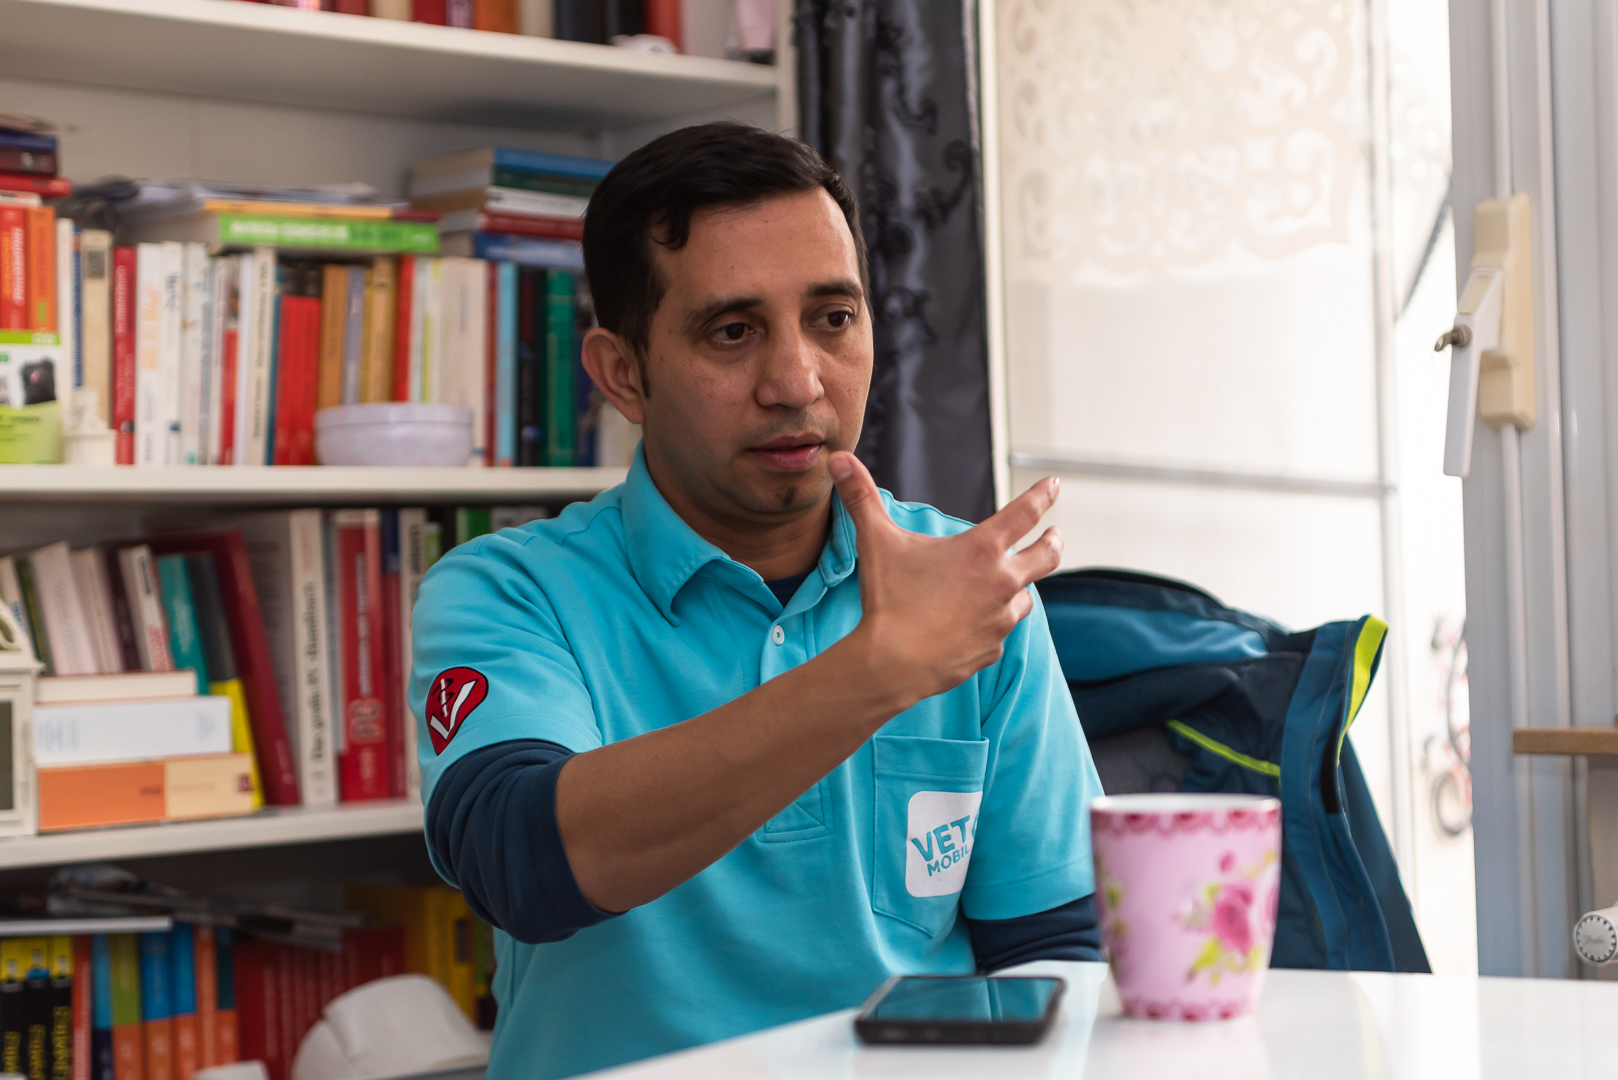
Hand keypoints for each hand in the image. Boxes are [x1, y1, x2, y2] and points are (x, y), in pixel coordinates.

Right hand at [828, 451, 1062, 708]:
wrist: (891, 664)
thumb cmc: (888, 599)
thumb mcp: (876, 541)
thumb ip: (861, 498)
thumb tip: (838, 459)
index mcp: (981, 550)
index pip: (1026, 512)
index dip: (1043, 495)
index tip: (1054, 485)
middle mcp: (1001, 582)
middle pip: (1047, 556)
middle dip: (1053, 542)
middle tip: (1054, 536)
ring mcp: (1000, 619)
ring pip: (1024, 598)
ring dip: (1019, 589)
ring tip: (1007, 587)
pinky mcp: (992, 649)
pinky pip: (1000, 632)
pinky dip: (992, 624)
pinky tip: (974, 626)